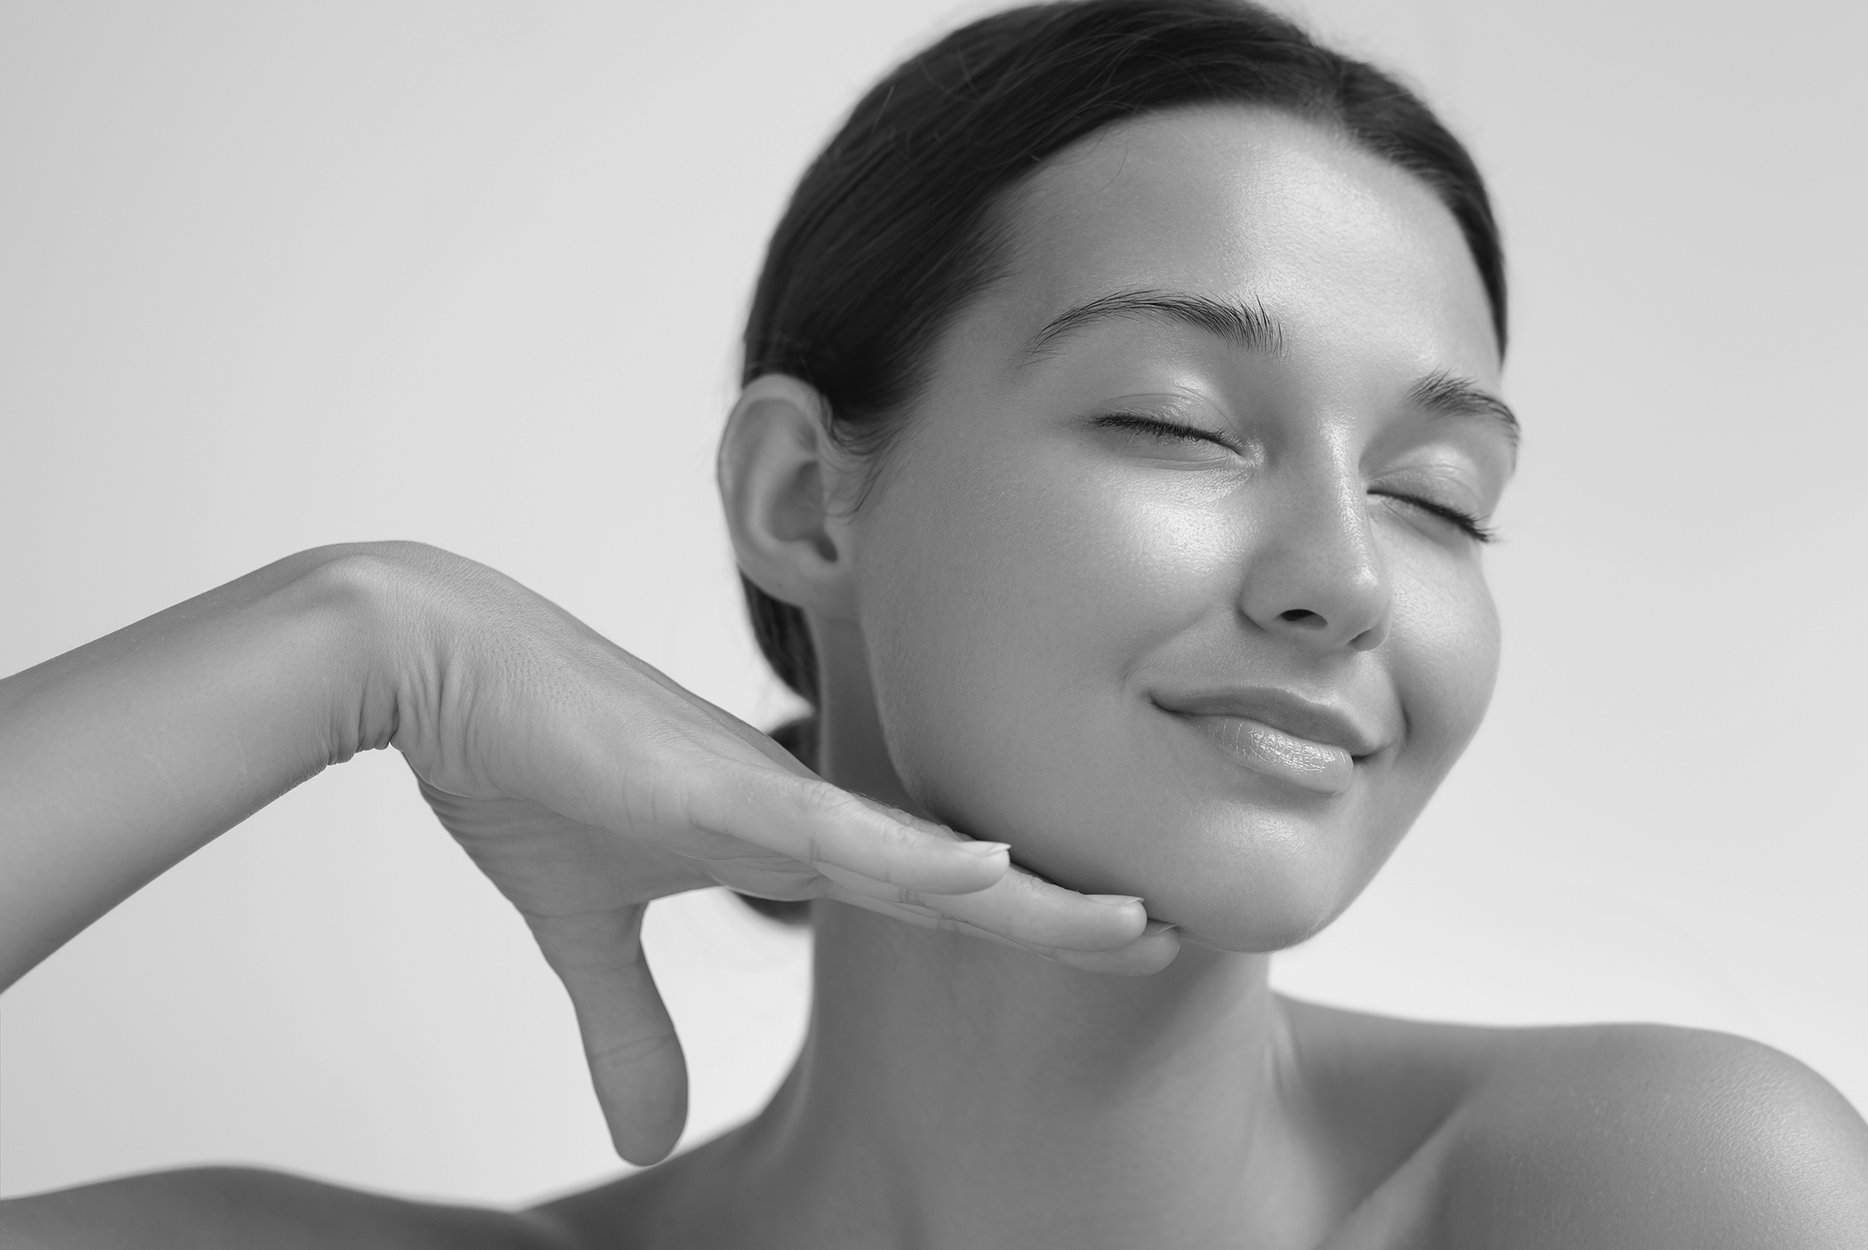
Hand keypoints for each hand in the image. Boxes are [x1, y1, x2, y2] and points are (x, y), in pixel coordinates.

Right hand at [354, 545, 1175, 1162]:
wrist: (439, 664)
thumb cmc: (521, 760)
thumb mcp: (582, 930)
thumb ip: (628, 1025)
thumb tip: (646, 1136)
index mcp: (787, 837)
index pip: (931, 891)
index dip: (1021, 919)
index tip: (1107, 941)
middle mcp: (806, 811)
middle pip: (963, 875)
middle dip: (1064, 912)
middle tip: (1169, 937)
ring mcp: (775, 794)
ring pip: (933, 857)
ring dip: (1033, 897)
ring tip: (1134, 924)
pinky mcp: (724, 785)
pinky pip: (843, 830)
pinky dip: (922, 856)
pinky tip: (999, 869)